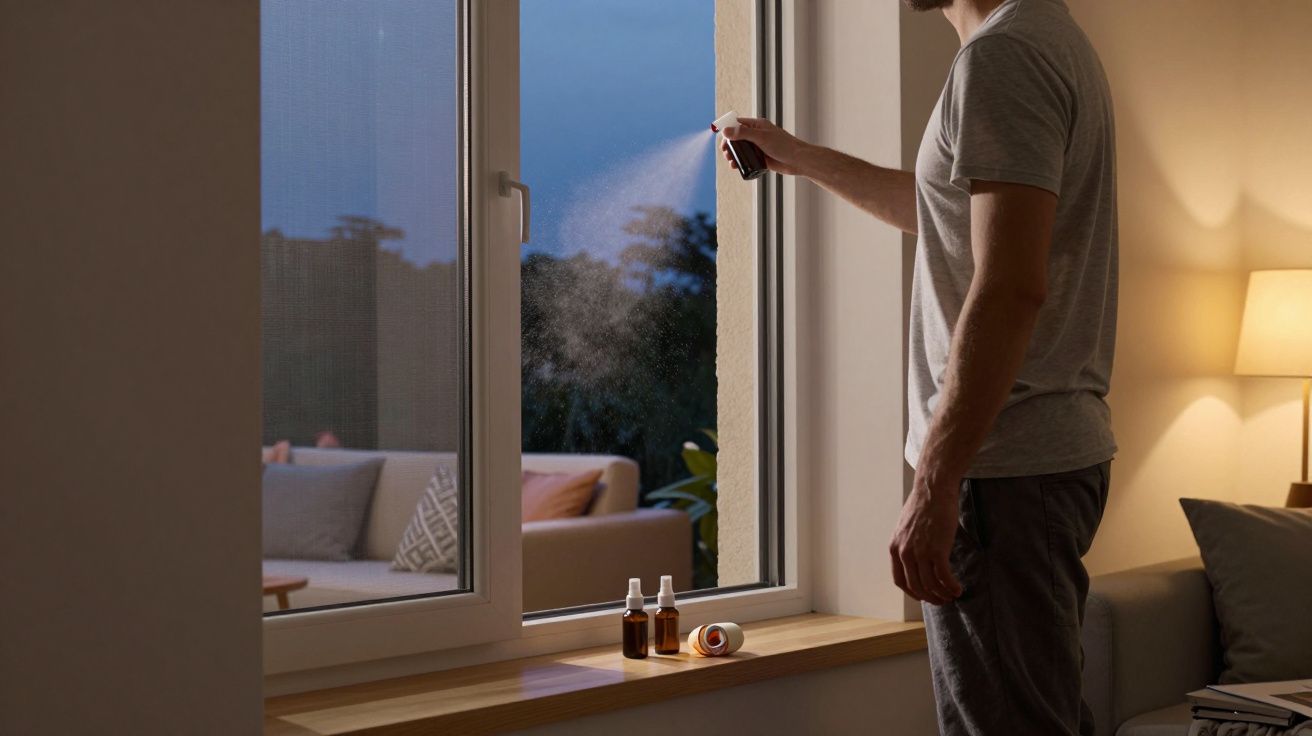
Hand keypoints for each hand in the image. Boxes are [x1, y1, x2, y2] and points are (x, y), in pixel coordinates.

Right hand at [720, 117, 810, 176]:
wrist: (798, 161)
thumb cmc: (783, 146)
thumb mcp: (761, 138)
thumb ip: (743, 134)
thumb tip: (725, 131)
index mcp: (757, 125)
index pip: (737, 124)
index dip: (727, 130)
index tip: (722, 140)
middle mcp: (756, 135)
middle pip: (736, 138)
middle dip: (729, 146)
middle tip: (726, 154)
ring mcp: (758, 147)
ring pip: (741, 150)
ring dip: (734, 156)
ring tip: (731, 163)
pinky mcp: (761, 158)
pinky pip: (747, 160)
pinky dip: (741, 163)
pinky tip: (737, 168)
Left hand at [889, 479, 963, 605]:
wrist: (933, 490)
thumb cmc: (923, 506)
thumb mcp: (905, 528)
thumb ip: (907, 545)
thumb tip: (915, 560)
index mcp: (894, 548)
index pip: (899, 580)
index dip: (912, 592)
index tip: (923, 596)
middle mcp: (904, 553)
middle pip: (916, 586)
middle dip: (929, 598)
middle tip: (941, 600)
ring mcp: (920, 552)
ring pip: (930, 585)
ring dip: (942, 595)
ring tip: (952, 595)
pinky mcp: (937, 550)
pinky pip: (944, 577)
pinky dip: (951, 586)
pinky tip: (958, 589)